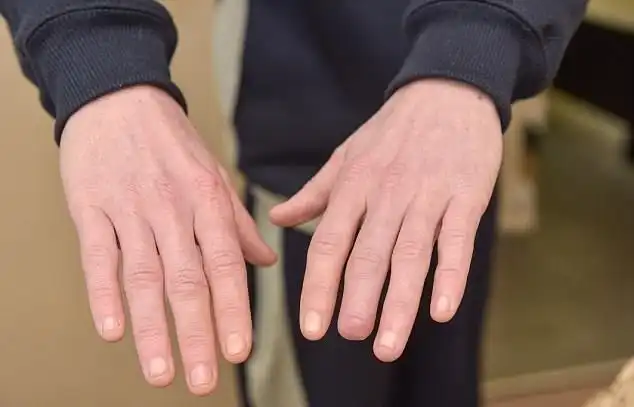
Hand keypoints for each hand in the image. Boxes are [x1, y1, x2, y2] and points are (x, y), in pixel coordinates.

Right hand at [60, 86, 275, 394]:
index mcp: (209, 201)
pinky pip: (98, 255)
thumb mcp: (214, 175)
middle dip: (197, 333)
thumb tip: (267, 263)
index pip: (225, 263)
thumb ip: (238, 223)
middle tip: (203, 380)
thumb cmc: (173, 144)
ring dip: (153, 328)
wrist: (120, 99)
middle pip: (188, 279)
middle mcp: (173, 208)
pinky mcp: (92, 208)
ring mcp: (131, 208)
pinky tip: (113, 329)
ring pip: (145, 275)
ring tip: (161, 372)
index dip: (232, 309)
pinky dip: (104, 293)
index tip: (238, 352)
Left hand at [270, 79, 501, 361]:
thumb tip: (277, 220)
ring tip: (389, 343)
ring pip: (411, 254)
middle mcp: (386, 194)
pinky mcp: (466, 195)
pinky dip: (451, 277)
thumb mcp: (345, 157)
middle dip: (358, 299)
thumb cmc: (391, 131)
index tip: (313, 327)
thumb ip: (314, 194)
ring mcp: (427, 195)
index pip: (329, 244)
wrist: (447, 90)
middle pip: (369, 254)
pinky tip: (442, 311)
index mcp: (353, 187)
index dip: (319, 286)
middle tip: (349, 337)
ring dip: (400, 302)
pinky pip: (457, 241)